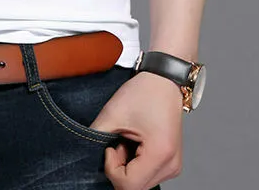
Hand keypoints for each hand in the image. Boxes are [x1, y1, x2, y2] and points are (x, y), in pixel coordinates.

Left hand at [88, 70, 183, 189]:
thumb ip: (96, 136)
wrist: (163, 80)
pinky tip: (134, 144)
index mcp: (160, 154)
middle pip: (135, 187)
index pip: (129, 185)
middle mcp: (171, 165)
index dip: (112, 169)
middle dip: (119, 169)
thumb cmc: (143, 92)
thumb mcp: (113, 114)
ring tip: (127, 140)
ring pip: (140, 184)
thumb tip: (85, 153)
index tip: (110, 146)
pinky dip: (135, 164)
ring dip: (127, 167)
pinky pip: (147, 175)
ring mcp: (173, 166)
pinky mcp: (171, 163)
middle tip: (118, 142)